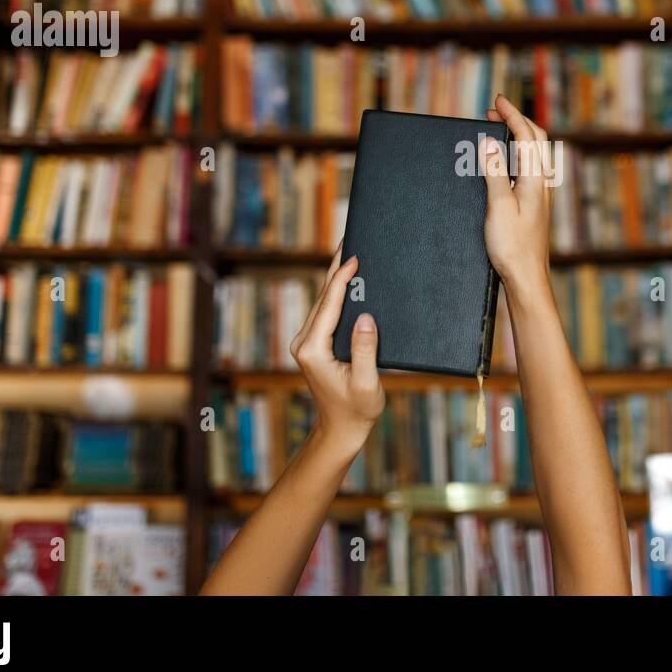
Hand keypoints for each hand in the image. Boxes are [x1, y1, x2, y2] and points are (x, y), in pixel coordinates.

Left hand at [289, 245, 384, 458]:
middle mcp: (304, 343)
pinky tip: (347, 281)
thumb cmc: (357, 410)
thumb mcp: (367, 383)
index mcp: (314, 350)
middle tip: (350, 241)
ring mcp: (306, 343)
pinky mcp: (312, 344)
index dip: (342, 278)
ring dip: (336, 278)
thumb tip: (365, 317)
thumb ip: (365, 349)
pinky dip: (336, 294)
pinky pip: (324, 312)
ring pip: (321, 302)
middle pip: (322, 297)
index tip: (354, 256)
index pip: (329, 305)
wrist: (340, 429)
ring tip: (350, 254)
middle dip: (337, 269)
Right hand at [480, 94, 552, 296]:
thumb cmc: (513, 247)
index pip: (527, 136)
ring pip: (534, 154)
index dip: (512, 115)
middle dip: (517, 120)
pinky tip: (504, 161)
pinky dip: (516, 154)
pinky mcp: (534, 205)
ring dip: (517, 136)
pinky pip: (528, 168)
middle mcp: (542, 183)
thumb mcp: (498, 206)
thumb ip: (495, 172)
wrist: (527, 278)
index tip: (497, 101)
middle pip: (536, 140)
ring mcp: (540, 194)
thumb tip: (488, 142)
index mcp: (535, 179)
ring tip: (497, 129)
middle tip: (495, 111)